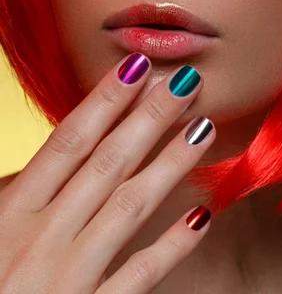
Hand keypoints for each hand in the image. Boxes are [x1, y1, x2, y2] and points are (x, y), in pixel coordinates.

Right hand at [0, 52, 214, 292]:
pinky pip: (137, 278)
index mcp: (11, 211)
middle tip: (185, 83)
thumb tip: (50, 156)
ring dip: (169, 166)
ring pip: (128, 209)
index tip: (137, 67)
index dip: (105, 101)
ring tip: (203, 130)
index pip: (68, 142)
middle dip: (149, 119)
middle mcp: (41, 238)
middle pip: (106, 165)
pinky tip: (201, 217)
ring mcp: (67, 277)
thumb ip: (17, 191)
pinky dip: (170, 248)